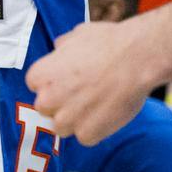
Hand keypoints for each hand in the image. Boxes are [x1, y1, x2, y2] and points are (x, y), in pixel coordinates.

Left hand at [25, 20, 154, 146]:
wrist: (136, 59)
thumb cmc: (108, 42)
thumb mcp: (77, 35)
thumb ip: (62, 47)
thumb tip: (59, 48)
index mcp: (40, 75)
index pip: (35, 86)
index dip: (53, 83)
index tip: (67, 80)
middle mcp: (48, 100)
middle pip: (46, 109)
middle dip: (60, 104)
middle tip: (82, 94)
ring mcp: (66, 120)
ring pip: (63, 127)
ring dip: (75, 120)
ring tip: (96, 103)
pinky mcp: (87, 135)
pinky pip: (85, 137)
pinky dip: (96, 129)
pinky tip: (108, 111)